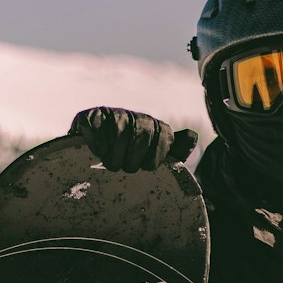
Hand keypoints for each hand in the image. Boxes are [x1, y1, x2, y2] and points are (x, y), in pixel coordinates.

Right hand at [70, 108, 198, 172]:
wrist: (91, 160)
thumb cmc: (128, 163)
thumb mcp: (154, 159)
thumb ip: (175, 151)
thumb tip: (193, 135)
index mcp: (153, 126)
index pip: (163, 134)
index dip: (156, 155)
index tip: (146, 167)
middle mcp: (134, 116)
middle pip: (142, 133)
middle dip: (134, 156)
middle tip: (127, 168)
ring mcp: (111, 114)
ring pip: (119, 131)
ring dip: (116, 153)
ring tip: (112, 164)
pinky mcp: (89, 117)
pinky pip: (96, 126)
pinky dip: (98, 142)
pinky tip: (98, 152)